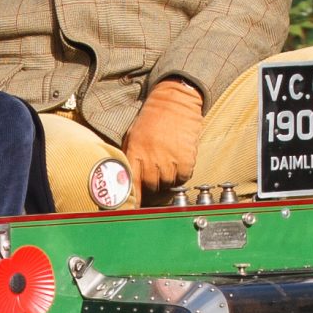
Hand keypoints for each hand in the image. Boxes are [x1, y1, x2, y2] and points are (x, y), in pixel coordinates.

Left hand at [124, 78, 203, 196]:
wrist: (174, 102)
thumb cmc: (151, 119)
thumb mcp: (132, 137)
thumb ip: (130, 159)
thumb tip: (126, 181)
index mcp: (134, 153)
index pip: (131, 186)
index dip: (132, 201)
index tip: (132, 210)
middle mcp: (151, 159)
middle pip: (150, 188)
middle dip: (151, 188)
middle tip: (153, 182)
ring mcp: (170, 160)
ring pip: (167, 185)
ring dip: (166, 182)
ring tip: (166, 167)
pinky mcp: (186, 160)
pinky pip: (182, 179)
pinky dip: (180, 176)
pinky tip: (177, 163)